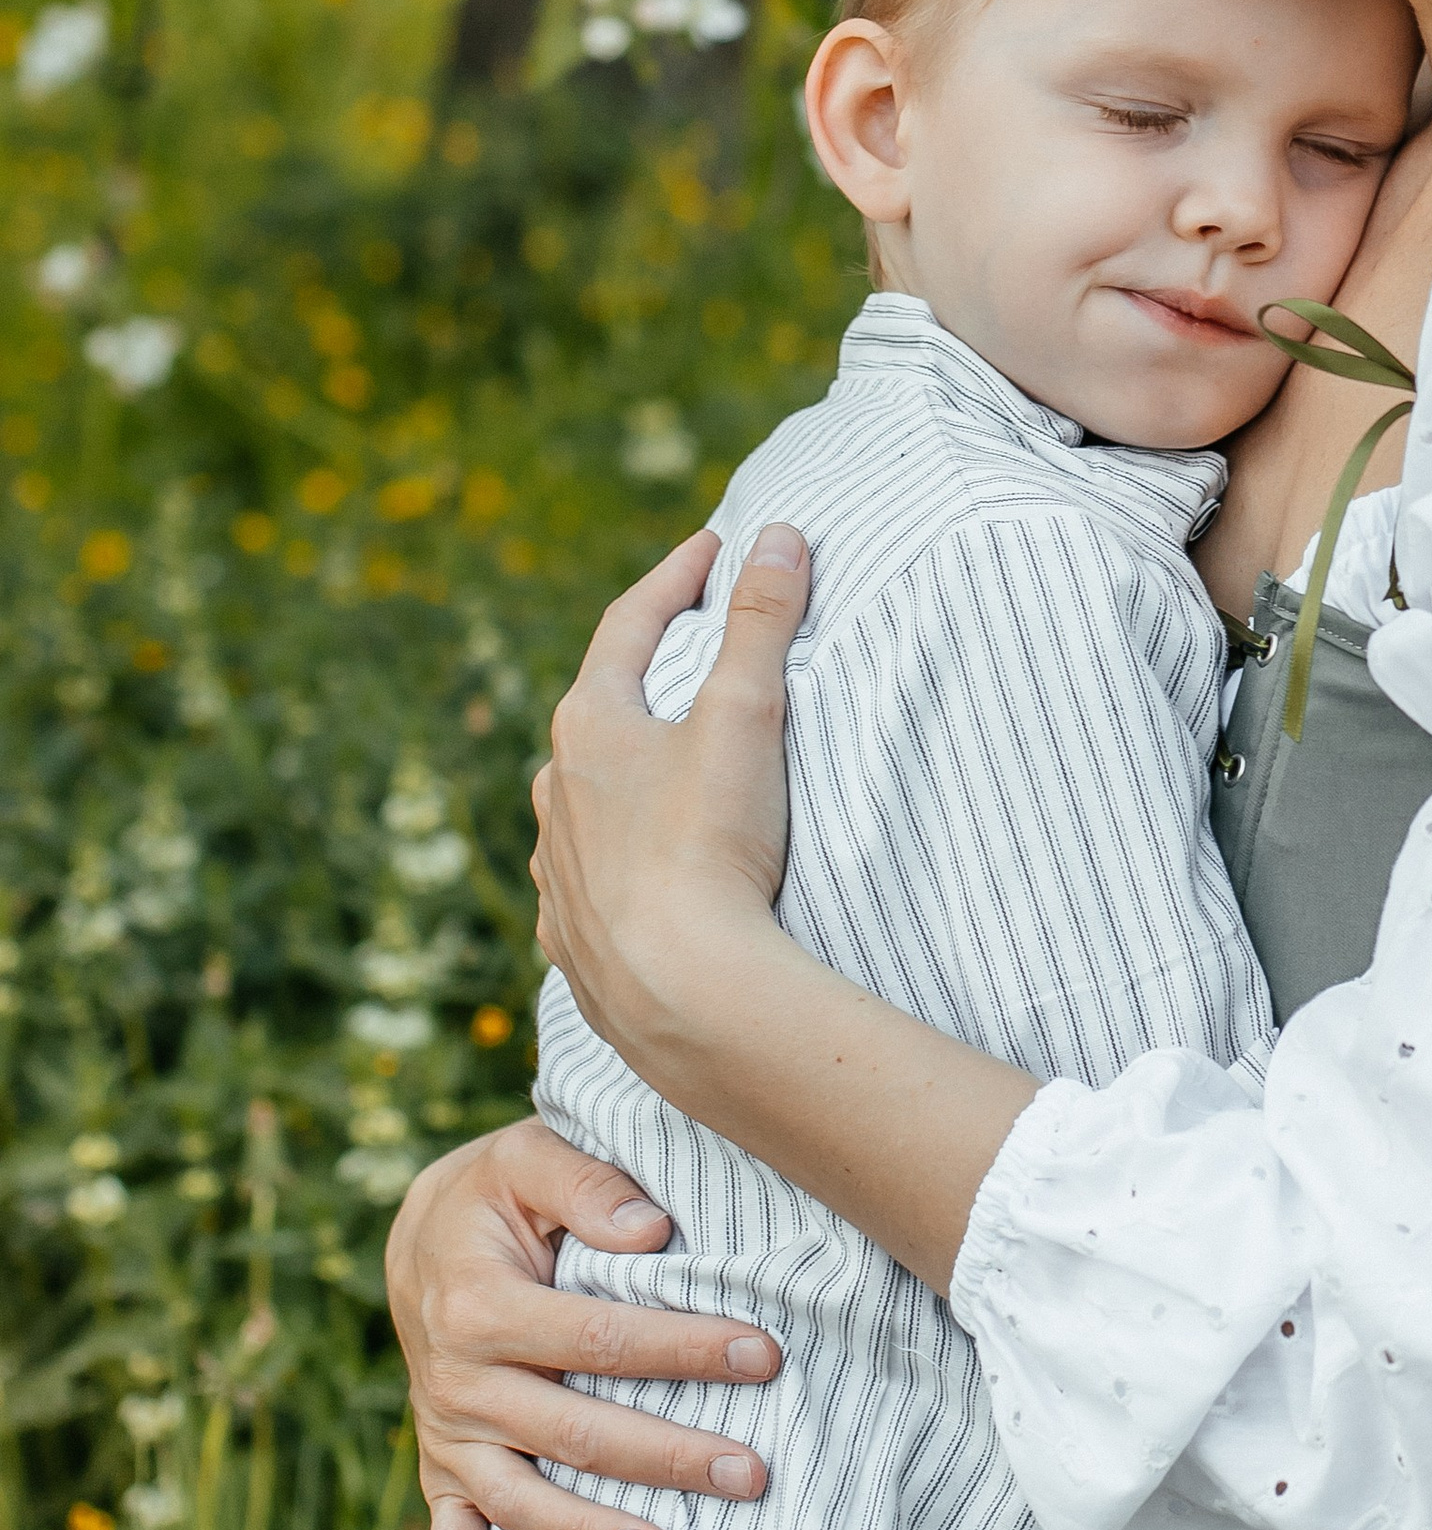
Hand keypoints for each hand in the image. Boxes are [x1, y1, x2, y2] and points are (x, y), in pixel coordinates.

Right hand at [387, 1117, 783, 1529]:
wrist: (422, 1238)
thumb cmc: (498, 1194)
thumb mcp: (531, 1156)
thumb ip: (589, 1183)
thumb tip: (653, 1230)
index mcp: (479, 1303)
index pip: (598, 1338)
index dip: (683, 1347)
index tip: (764, 1355)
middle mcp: (457, 1381)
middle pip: (576, 1430)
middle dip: (668, 1455)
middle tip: (754, 1474)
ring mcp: (449, 1437)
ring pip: (524, 1500)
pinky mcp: (444, 1474)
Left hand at [530, 520, 811, 1077]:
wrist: (681, 994)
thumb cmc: (708, 843)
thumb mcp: (745, 715)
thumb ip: (763, 622)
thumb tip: (781, 535)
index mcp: (587, 726)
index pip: (628, 624)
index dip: (675, 579)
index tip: (713, 548)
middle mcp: (553, 792)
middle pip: (598, 712)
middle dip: (642, 678)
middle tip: (686, 654)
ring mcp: (556, 870)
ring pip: (581, 801)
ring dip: (620, 774)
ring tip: (661, 768)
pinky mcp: (571, 939)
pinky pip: (585, 882)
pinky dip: (610, 859)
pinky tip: (632, 874)